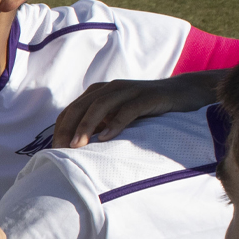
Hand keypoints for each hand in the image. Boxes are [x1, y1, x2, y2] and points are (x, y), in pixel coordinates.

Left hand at [53, 71, 221, 147]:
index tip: (54, 150)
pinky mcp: (148, 97)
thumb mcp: (119, 115)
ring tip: (77, 146)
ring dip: (86, 127)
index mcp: (99, 93)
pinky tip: (107, 138)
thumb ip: (100, 124)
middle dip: (68, 129)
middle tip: (60, 150)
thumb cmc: (147, 109)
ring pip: (100, 106)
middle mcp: (111, 88)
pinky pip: (128, 109)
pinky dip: (115, 123)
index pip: (71, 110)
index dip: (60, 129)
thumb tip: (76, 147)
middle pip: (81, 107)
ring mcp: (129, 90)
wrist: (184, 94)